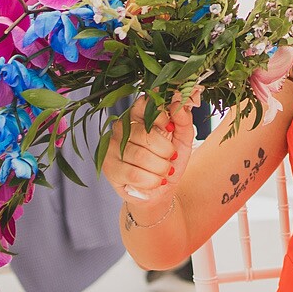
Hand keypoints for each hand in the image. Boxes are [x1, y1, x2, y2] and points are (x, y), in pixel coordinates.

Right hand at [99, 95, 197, 212]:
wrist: (162, 189)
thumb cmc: (170, 160)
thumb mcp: (183, 139)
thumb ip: (183, 119)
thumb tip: (177, 102)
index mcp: (138, 115)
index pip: (143, 104)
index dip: (160, 116)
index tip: (170, 129)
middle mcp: (121, 128)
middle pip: (145, 134)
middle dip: (165, 150)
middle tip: (170, 157)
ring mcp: (112, 147)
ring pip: (140, 155)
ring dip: (160, 167)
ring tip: (164, 171)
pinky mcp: (109, 168)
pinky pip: (133, 173)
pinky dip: (151, 180)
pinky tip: (156, 181)